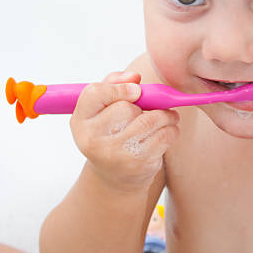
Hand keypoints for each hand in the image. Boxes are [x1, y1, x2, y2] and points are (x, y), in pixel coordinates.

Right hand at [70, 70, 179, 190]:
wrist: (114, 174)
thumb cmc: (110, 130)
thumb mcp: (103, 106)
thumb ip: (115, 83)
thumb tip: (135, 77)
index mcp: (81, 120)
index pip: (95, 94)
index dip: (118, 88)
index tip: (136, 91)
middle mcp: (93, 139)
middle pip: (126, 108)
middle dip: (144, 105)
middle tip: (151, 107)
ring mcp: (115, 154)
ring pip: (150, 121)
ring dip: (165, 115)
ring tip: (167, 116)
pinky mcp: (137, 164)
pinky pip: (163, 137)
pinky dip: (171, 130)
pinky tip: (167, 130)